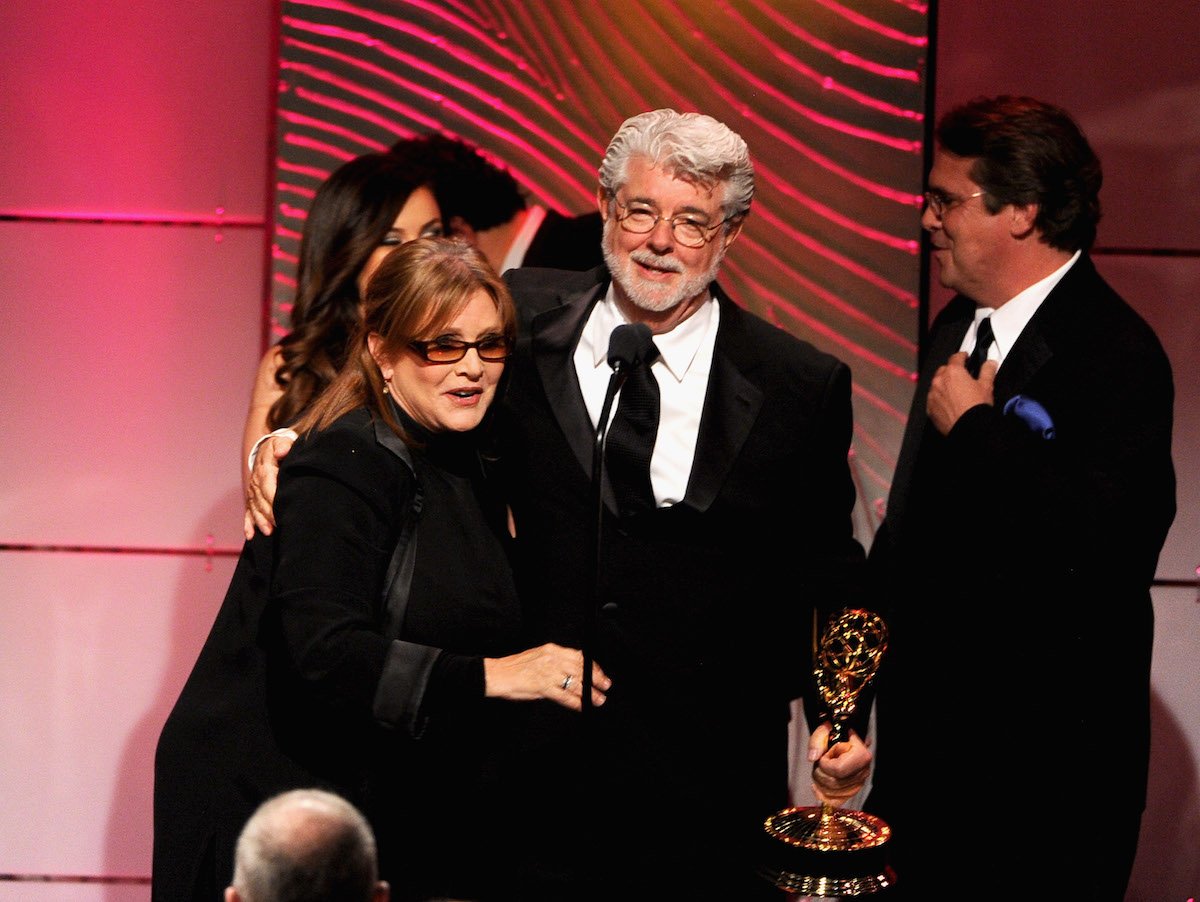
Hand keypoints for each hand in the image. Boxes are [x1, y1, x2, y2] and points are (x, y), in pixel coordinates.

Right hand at [242, 435, 293, 539]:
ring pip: (255, 508)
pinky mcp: (252, 497)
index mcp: (265, 470)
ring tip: (267, 532)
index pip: (268, 487)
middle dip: (268, 515)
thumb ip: (284, 445)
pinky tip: (250, 535)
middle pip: (261, 501)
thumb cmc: (280, 447)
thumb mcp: (283, 442)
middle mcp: (256, 482)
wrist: (268, 450)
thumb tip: (281, 451)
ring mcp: (253, 491)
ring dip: (260, 521)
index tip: (279, 512)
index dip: (273, 500)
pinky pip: (248, 511)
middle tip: (277, 527)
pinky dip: (248, 524)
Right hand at [483, 643, 610, 711]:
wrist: (496, 674)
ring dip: (589, 692)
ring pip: (575, 682)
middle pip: (580, 668)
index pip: (578, 656)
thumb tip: (570, 672)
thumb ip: (554, 662)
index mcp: (551, 649)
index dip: (592, 665)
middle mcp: (551, 659)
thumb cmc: (514, 668)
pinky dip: (576, 701)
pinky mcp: (543, 686)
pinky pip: (564, 695)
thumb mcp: (538, 657)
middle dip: (595, 678)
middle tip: (605, 685)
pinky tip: (582, 705)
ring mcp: (548, 672)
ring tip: (598, 699)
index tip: (600, 673)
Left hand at [808, 722, 871, 807]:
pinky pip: (838, 801)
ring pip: (834, 793)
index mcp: (861, 755)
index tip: (823, 756)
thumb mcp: (825, 730)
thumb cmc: (835, 733)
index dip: (825, 765)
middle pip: (835, 783)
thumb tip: (813, 757)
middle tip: (819, 762)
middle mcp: (863, 771)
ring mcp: (859, 782)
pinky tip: (816, 787)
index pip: (839, 770)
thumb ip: (817, 740)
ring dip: (820, 783)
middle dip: (819, 773)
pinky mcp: (853, 789)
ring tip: (820, 770)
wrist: (843, 737)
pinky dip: (823, 796)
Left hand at [927, 352, 996, 434]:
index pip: (956, 357)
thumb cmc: (976, 407)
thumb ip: (988, 371)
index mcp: (953, 372)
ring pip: (936, 384)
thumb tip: (990, 364)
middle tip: (961, 377)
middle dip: (951, 371)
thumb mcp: (987, 386)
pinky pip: (933, 398)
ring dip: (944, 385)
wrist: (969, 428)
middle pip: (944, 370)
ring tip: (955, 392)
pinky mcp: (930, 408)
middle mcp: (939, 381)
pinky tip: (949, 403)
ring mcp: (932, 395)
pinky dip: (939, 398)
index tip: (965, 357)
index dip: (962, 356)